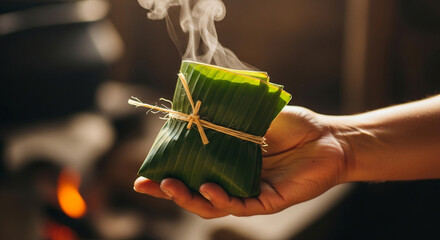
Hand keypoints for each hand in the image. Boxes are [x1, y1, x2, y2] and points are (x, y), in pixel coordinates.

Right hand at [134, 106, 346, 217]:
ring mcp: (249, 193)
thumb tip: (196, 102)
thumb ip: (227, 113)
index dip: (166, 173)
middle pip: (194, 193)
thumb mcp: (252, 114)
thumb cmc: (292, 125)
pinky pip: (240, 205)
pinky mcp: (268, 201)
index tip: (143, 171)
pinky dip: (222, 199)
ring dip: (189, 198)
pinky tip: (209, 188)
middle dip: (168, 191)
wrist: (328, 136)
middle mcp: (233, 181)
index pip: (191, 171)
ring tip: (172, 186)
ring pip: (212, 205)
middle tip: (147, 183)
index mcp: (226, 162)